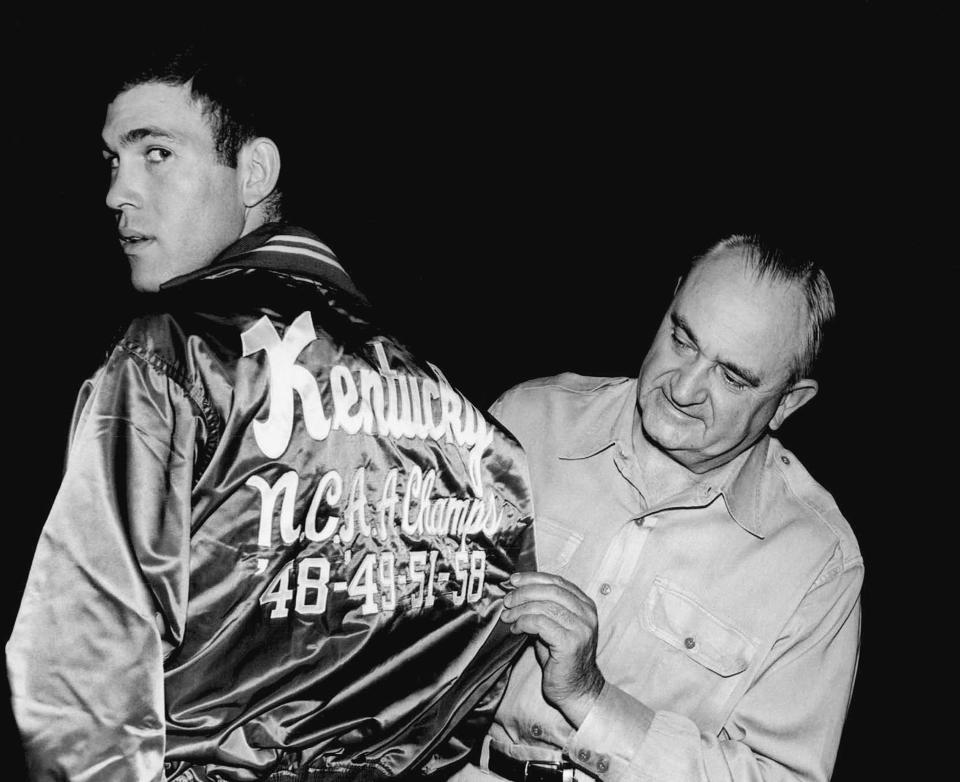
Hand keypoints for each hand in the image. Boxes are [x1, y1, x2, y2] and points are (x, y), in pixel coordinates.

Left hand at [500, 571, 605, 727]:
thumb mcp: (555, 626)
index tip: (514, 580)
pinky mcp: (570, 642)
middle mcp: (587, 614)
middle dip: (524, 592)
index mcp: (585, 605)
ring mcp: (581, 628)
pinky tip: (515, 629)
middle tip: (507, 600)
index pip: (557, 581)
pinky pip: (540, 623)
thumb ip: (544, 608)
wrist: (576, 689)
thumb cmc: (561, 658)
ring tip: (507, 616)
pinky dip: (523, 623)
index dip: (533, 578)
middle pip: (550, 591)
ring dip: (520, 609)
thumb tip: (517, 592)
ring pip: (544, 606)